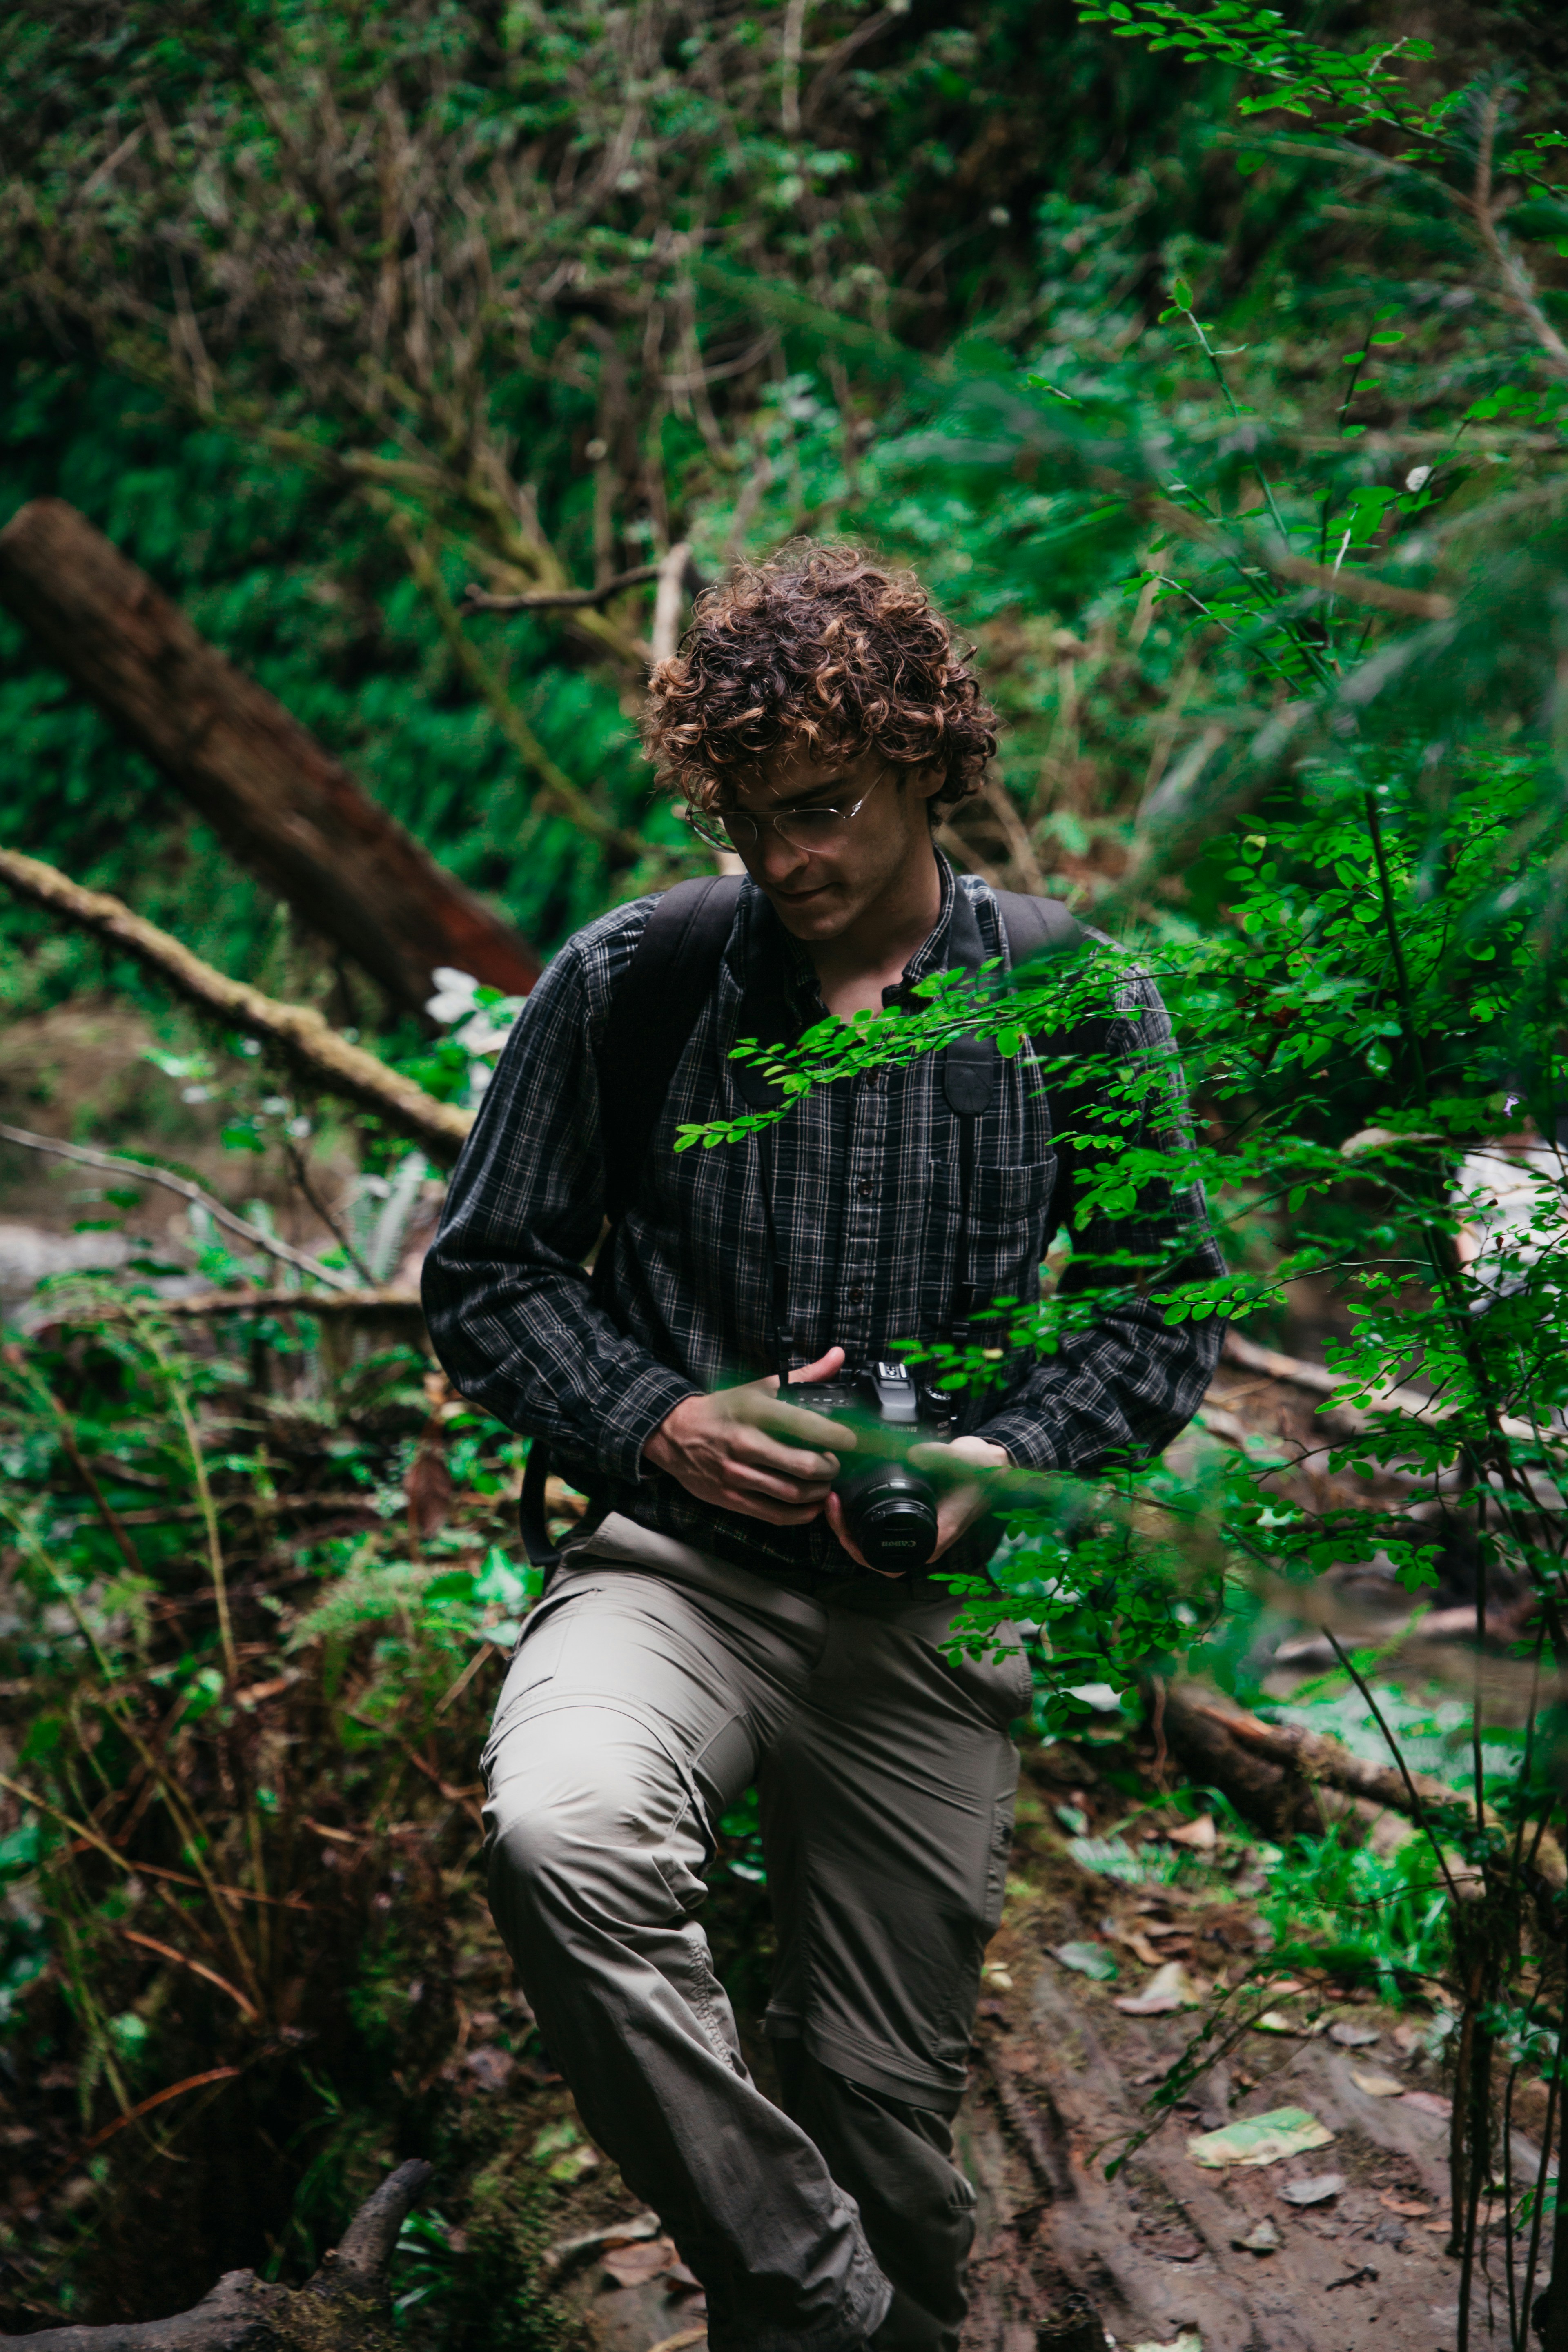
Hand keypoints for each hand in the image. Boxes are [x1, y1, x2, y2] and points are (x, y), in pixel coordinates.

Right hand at [643, 1347, 855, 1525]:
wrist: (674, 1434)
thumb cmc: (722, 1410)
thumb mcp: (758, 1387)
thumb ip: (803, 1376)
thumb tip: (837, 1357)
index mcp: (754, 1412)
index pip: (805, 1425)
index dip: (836, 1436)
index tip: (850, 1440)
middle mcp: (746, 1444)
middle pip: (804, 1466)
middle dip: (830, 1468)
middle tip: (837, 1463)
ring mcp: (737, 1474)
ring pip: (792, 1493)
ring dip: (819, 1491)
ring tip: (825, 1482)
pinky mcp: (731, 1497)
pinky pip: (774, 1514)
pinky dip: (800, 1514)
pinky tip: (811, 1505)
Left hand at [825, 1434, 1009, 1571]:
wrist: (993, 1466)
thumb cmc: (981, 1470)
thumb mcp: (961, 1461)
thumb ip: (937, 1458)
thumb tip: (912, 1457)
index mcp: (934, 1538)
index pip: (888, 1563)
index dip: (859, 1550)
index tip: (842, 1523)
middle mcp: (924, 1542)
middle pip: (874, 1555)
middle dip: (846, 1534)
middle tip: (831, 1504)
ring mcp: (917, 1532)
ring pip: (874, 1544)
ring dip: (850, 1526)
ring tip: (834, 1500)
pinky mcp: (912, 1519)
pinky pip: (879, 1529)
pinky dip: (860, 1518)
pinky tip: (848, 1497)